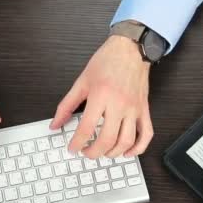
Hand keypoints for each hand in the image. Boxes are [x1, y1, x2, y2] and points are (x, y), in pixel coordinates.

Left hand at [50, 35, 152, 158]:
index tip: (72, 148)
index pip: (86, 128)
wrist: (130, 48)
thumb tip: (55, 123)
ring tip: (103, 153)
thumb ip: (66, 105)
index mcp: (100, 96)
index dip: (76, 143)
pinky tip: (127, 152)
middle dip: (94, 153)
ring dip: (113, 153)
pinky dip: (138, 148)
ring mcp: (134, 109)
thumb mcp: (81, 81)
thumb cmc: (107, 61)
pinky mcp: (144, 109)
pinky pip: (146, 134)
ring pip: (126, 141)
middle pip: (107, 139)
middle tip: (86, 153)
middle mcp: (119, 104)